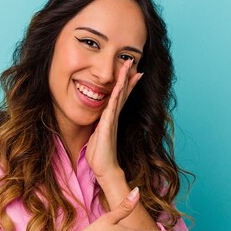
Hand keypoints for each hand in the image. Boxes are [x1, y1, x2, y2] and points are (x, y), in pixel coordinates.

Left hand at [86, 58, 142, 181]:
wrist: (104, 168)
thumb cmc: (100, 153)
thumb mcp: (97, 134)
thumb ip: (99, 125)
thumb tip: (99, 120)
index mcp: (111, 117)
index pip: (120, 96)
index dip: (125, 83)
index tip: (131, 70)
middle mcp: (113, 117)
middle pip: (122, 92)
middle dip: (127, 77)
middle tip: (132, 62)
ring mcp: (111, 121)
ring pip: (119, 97)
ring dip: (123, 82)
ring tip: (128, 69)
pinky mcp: (107, 127)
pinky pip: (111, 109)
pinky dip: (116, 98)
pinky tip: (118, 88)